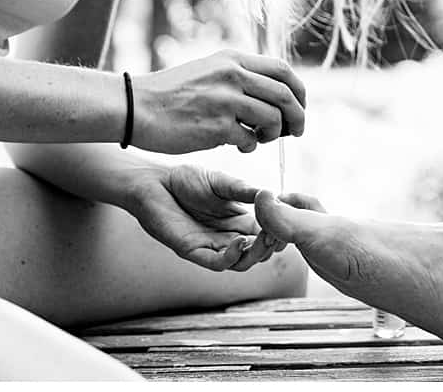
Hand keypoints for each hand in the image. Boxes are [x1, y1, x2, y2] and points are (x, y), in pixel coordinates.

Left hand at [126, 164, 282, 271]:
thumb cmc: (185, 179)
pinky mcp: (191, 250)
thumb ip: (245, 191)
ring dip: (254, 255)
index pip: (263, 234)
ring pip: (239, 263)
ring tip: (262, 240)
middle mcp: (225, 236)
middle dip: (269, 247)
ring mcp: (209, 245)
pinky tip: (238, 242)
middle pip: (255, 253)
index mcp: (235, 221)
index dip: (276, 233)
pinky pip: (215, 263)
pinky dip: (231, 257)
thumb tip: (273, 195)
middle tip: (277, 235)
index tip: (288, 224)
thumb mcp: (222, 183)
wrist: (154, 181)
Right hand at [130, 49, 306, 153]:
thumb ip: (239, 77)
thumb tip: (275, 94)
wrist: (134, 107)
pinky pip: (250, 139)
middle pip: (286, 95)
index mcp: (233, 60)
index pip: (283, 70)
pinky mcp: (216, 126)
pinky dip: (250, 145)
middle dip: (297, 117)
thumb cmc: (171, 95)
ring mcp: (225, 100)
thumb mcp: (209, 71)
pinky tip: (239, 146)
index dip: (299, 92)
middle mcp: (232, 75)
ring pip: (273, 118)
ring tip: (260, 139)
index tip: (298, 107)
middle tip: (295, 132)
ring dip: (273, 134)